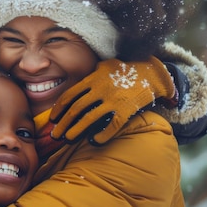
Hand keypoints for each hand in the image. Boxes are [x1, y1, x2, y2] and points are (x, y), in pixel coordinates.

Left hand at [50, 56, 174, 144]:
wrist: (152, 72)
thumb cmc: (126, 69)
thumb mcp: (105, 66)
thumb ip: (91, 74)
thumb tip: (79, 83)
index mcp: (92, 79)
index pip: (69, 95)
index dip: (59, 108)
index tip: (53, 119)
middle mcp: (100, 89)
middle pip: (76, 109)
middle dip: (63, 123)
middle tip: (55, 135)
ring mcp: (113, 100)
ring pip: (90, 118)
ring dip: (76, 130)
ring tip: (68, 139)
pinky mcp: (126, 109)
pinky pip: (111, 126)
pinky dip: (102, 135)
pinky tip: (94, 141)